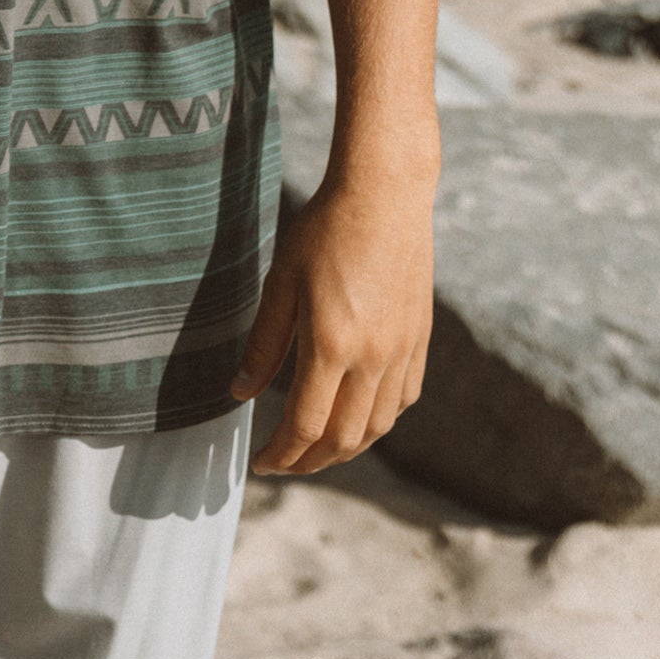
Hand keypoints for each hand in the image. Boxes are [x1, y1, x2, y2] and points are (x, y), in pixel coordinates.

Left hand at [229, 167, 434, 474]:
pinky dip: (377, 421)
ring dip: (344, 448)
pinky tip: (358, 416)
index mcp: (332, 344)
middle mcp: (373, 357)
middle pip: (343, 438)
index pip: (305, 426)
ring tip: (316, 449)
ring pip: (377, 427)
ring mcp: (402, 351)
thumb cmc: (325, 230)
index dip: (281, 454)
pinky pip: (402, 400)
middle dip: (310, 462)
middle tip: (284, 463)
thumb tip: (240, 393)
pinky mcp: (419, 340)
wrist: (385, 195)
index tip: (262, 462)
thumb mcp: (281, 282)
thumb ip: (264, 344)